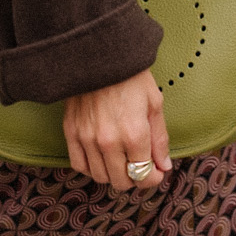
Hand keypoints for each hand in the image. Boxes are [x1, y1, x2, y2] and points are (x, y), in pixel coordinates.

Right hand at [63, 68, 171, 190]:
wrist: (99, 54)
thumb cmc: (130, 76)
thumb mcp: (154, 103)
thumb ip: (159, 139)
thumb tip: (164, 166)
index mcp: (134, 133)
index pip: (144, 175)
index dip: (153, 178)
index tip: (156, 173)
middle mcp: (109, 141)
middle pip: (121, 181)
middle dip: (134, 179)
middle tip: (139, 168)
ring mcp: (87, 138)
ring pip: (100, 177)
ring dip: (113, 175)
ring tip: (121, 162)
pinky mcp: (71, 132)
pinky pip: (79, 165)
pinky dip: (91, 168)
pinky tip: (100, 158)